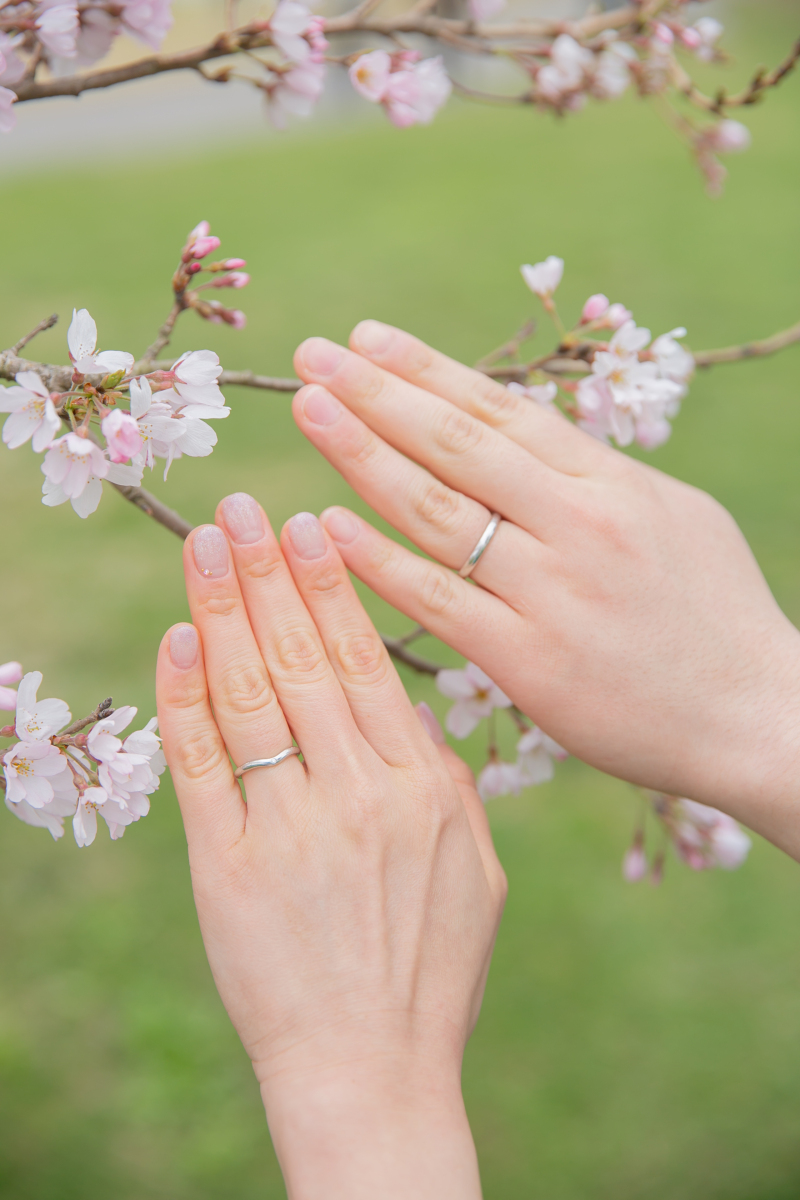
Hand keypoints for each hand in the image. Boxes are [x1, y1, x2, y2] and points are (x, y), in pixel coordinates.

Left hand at [155, 494, 505, 1199]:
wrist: (374, 1072)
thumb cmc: (429, 973)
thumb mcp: (474, 873)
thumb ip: (448, 787)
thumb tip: (412, 722)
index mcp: (424, 787)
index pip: (367, 662)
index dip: (331, 588)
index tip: (309, 526)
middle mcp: (360, 795)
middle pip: (305, 659)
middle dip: (270, 573)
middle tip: (244, 507)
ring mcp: (290, 829)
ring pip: (252, 694)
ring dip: (224, 610)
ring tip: (207, 544)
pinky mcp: (227, 869)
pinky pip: (201, 766)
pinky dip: (184, 698)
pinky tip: (178, 639)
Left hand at [291, 325, 799, 859]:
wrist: (754, 715)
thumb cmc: (717, 612)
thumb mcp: (674, 517)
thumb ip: (596, 478)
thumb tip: (527, 442)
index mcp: (613, 484)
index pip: (503, 410)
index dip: (428, 370)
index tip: (368, 339)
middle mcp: (579, 525)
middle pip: (458, 445)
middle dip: (378, 393)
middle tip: (313, 356)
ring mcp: (552, 593)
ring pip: (439, 511)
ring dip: (363, 455)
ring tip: (309, 411)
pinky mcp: (530, 662)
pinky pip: (438, 602)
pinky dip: (378, 562)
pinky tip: (325, 528)